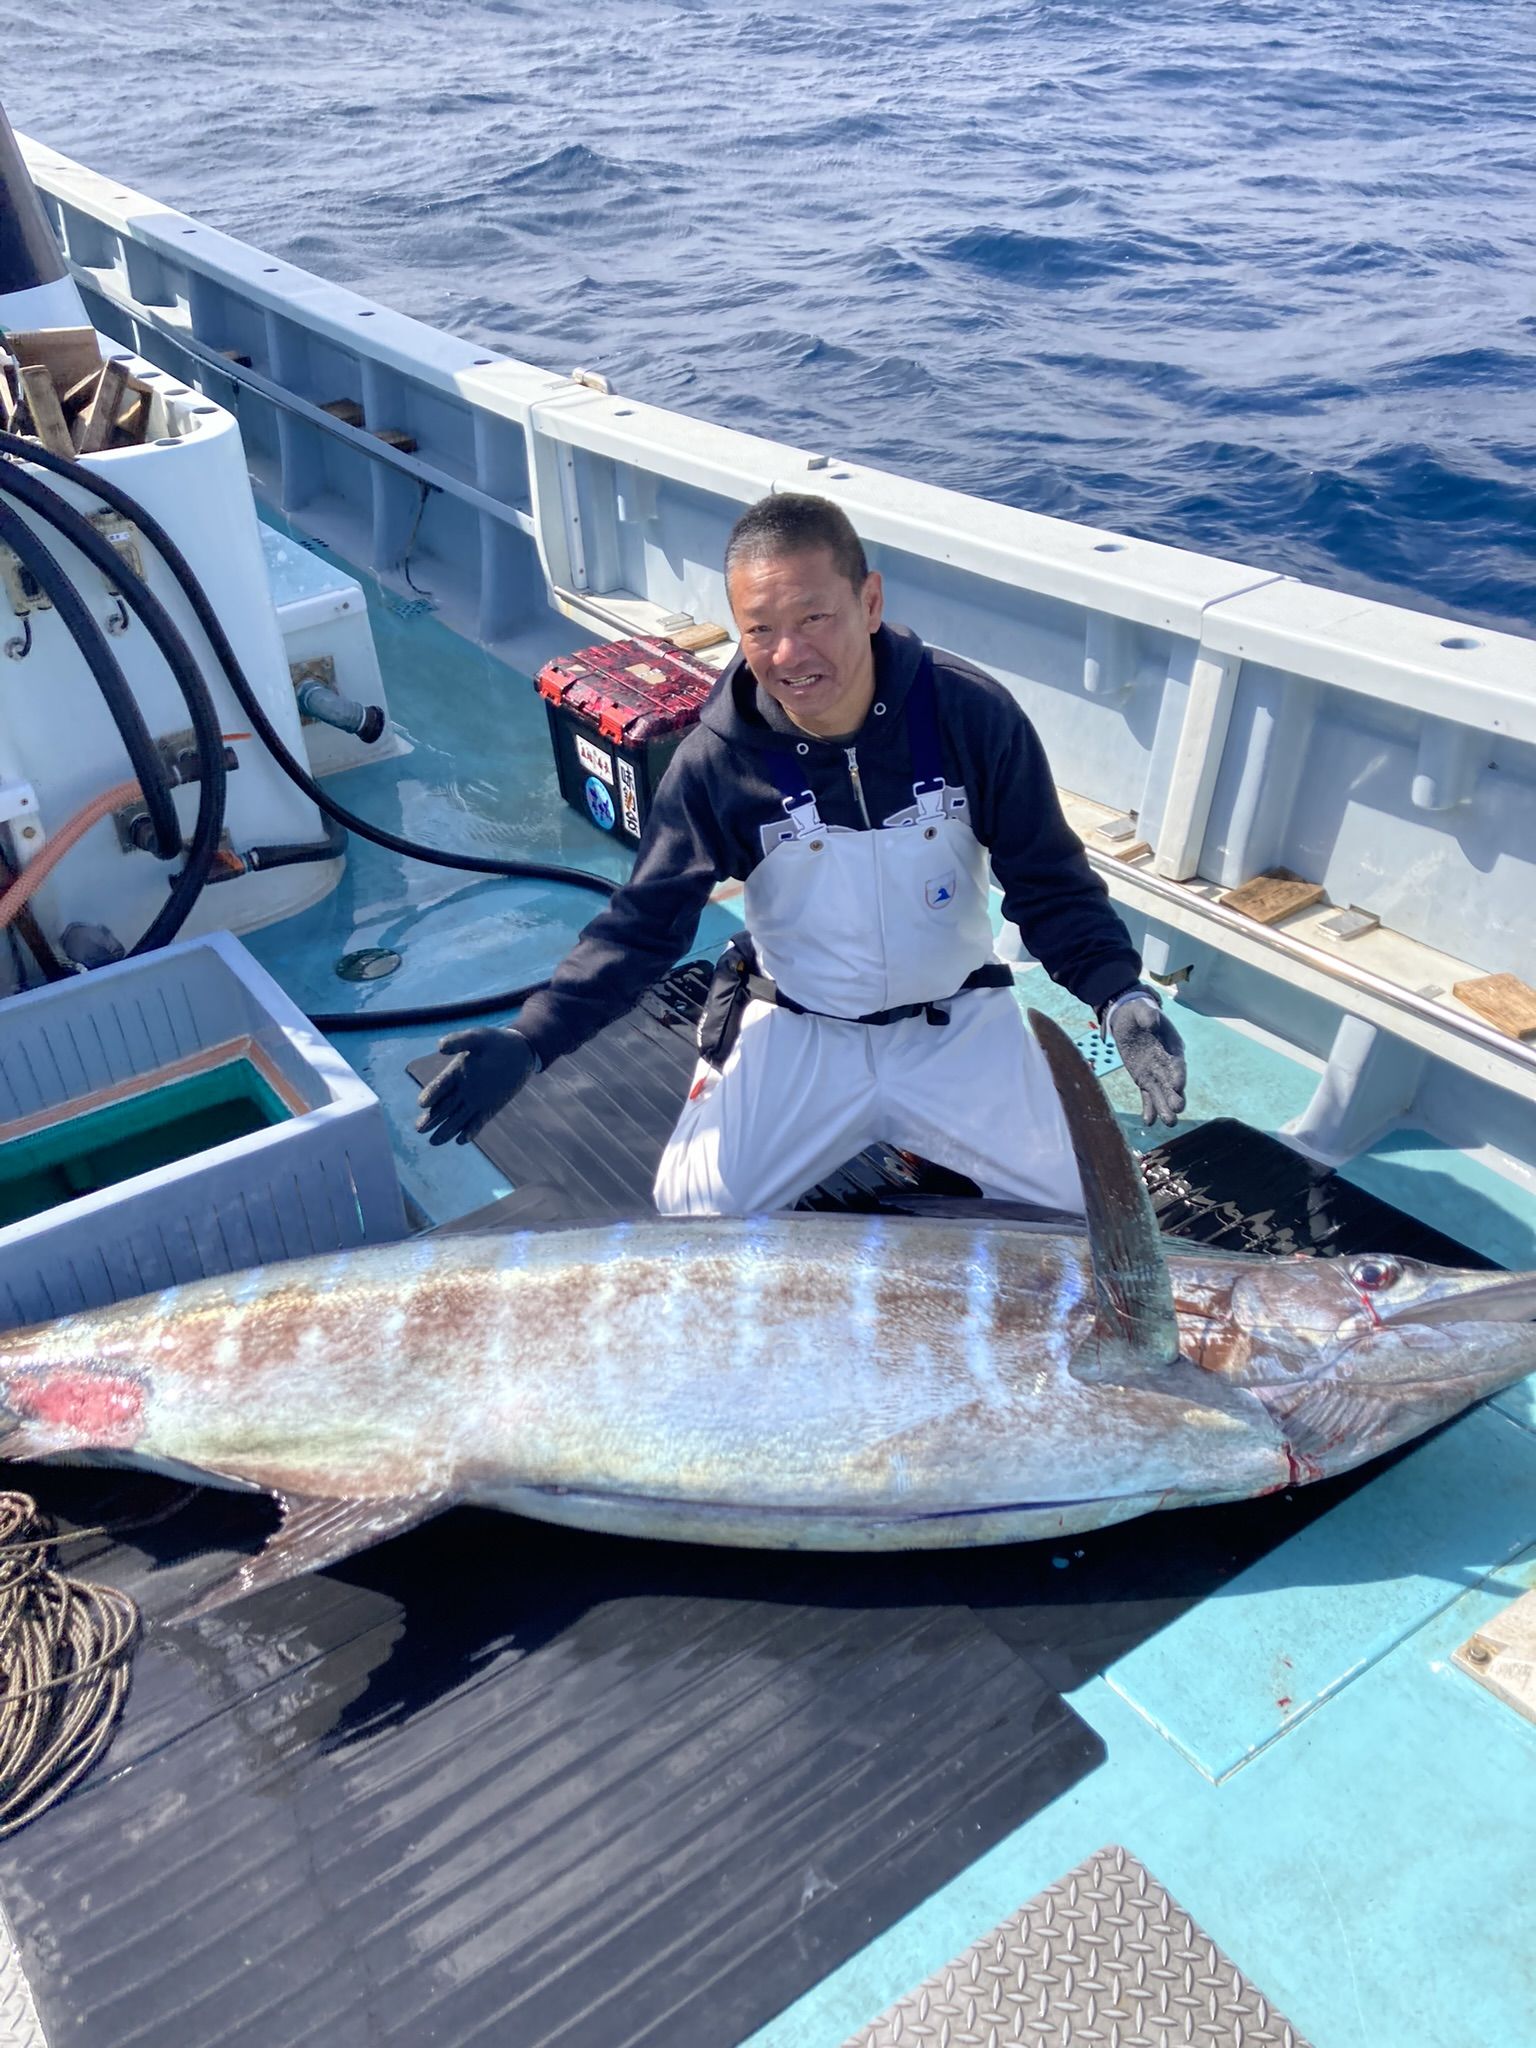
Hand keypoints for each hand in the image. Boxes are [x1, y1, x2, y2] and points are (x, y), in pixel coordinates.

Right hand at [415, 1027, 535, 1146]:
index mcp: (453, 1073)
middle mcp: (460, 1090)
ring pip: (456, 1118)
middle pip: (442, 1107)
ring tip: (434, 1141)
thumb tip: (440, 1046)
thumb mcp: (477, 1037)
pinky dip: (470, 1131)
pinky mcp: (488, 1109)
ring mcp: (473, 1101)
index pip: (438, 1086)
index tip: (423, 1103)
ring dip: (446, 1130)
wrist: (519, 1051)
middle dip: (431, 1118)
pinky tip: (461, 1140)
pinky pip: (477, 1122)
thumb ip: (459, 1041)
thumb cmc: (495, 1041)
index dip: (431, 1094)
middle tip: (420, 1129)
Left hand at [1106, 989, 1185, 1126]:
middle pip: (1173, 1082)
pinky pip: (1147, 1096)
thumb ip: (1148, 1016)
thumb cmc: (1138, 1013)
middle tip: (1177, 1110)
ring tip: (1168, 1123)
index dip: (1178, 1074)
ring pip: (1162, 1093)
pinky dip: (1148, 1108)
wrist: (1128, 1020)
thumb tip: (1152, 1022)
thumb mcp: (1142, 1010)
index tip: (1178, 1086)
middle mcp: (1167, 1063)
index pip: (1177, 1063)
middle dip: (1175, 1096)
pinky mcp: (1143, 1079)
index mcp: (1172, 1046)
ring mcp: (1155, 1073)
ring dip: (1165, 1107)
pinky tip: (1148, 1121)